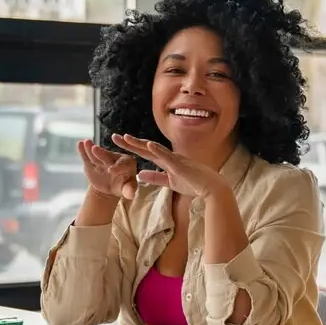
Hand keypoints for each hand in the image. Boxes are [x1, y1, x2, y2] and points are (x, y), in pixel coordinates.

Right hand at [79, 138, 137, 200]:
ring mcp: (103, 157)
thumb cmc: (123, 187)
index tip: (110, 170)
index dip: (116, 167)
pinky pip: (87, 156)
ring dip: (90, 148)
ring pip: (96, 154)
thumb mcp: (127, 190)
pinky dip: (83, 150)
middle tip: (95, 149)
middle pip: (107, 156)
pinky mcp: (92, 160)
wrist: (109, 188)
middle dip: (101, 153)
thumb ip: (129, 190)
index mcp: (128, 162)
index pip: (122, 164)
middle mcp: (115, 157)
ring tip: (86, 142)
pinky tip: (79, 144)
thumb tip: (131, 195)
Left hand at [112, 134, 229, 200]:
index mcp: (166, 161)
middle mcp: (169, 157)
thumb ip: (155, 178)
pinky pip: (167, 156)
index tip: (118, 142)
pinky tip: (147, 144)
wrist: (212, 188)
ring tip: (125, 138)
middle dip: (129, 142)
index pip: (145, 153)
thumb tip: (140, 175)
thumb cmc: (194, 184)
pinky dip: (157, 150)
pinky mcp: (181, 165)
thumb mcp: (170, 182)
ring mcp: (174, 159)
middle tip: (113, 137)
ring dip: (139, 143)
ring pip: (153, 149)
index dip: (132, 147)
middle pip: (146, 148)